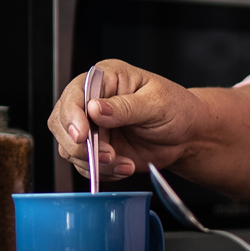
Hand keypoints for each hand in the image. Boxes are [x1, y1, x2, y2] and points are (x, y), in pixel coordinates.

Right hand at [47, 58, 206, 180]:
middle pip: (62, 122)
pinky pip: (85, 165)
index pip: (75, 93)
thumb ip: (125, 107)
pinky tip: (125, 166)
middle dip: (80, 144)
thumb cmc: (176, 109)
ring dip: (94, 161)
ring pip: (69, 147)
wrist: (188, 135)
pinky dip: (102, 172)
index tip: (81, 134)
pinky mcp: (97, 149)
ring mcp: (93, 127)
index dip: (72, 114)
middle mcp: (93, 101)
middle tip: (108, 155)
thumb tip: (93, 108)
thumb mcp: (156, 103)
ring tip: (122, 162)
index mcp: (107, 78)